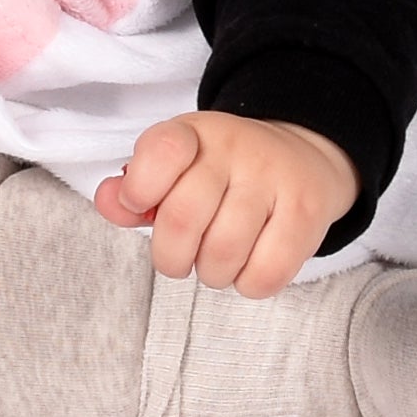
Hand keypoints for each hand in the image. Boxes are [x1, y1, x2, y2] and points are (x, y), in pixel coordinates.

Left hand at [93, 111, 359, 298]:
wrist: (305, 156)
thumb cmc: (225, 172)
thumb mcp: (176, 167)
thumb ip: (134, 190)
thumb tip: (108, 201)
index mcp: (193, 132)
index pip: (160, 152)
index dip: (140, 192)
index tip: (145, 207)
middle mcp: (235, 147)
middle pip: (182, 220)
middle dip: (171, 257)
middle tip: (181, 257)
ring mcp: (274, 177)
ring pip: (223, 255)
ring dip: (212, 274)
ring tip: (218, 259)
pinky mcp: (308, 212)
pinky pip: (265, 274)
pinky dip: (248, 284)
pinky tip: (250, 265)